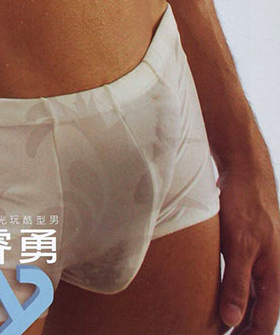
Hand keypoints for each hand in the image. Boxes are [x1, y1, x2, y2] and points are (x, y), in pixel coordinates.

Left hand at [217, 154, 279, 333]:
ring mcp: (258, 259)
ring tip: (213, 327)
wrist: (244, 168)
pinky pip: (240, 278)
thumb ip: (237, 282)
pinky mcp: (245, 247)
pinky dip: (229, 292)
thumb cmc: (246, 203)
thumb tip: (232, 319)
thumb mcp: (240, 244)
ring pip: (248, 296)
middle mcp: (269, 270)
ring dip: (235, 312)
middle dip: (242, 328)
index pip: (265, 321)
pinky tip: (214, 297)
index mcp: (274, 275)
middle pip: (258, 312)